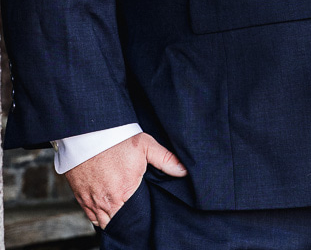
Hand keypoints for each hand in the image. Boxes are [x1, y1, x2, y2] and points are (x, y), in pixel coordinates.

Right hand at [64, 133, 186, 227]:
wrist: (88, 134)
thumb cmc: (117, 140)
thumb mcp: (146, 146)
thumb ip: (166, 160)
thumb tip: (184, 171)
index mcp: (124, 193)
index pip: (135, 217)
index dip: (142, 215)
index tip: (147, 210)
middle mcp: (106, 202)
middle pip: (119, 222)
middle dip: (128, 220)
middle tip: (137, 211)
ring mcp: (91, 202)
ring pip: (103, 222)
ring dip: (113, 219)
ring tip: (124, 210)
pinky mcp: (81, 198)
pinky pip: (91, 217)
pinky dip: (99, 216)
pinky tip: (109, 208)